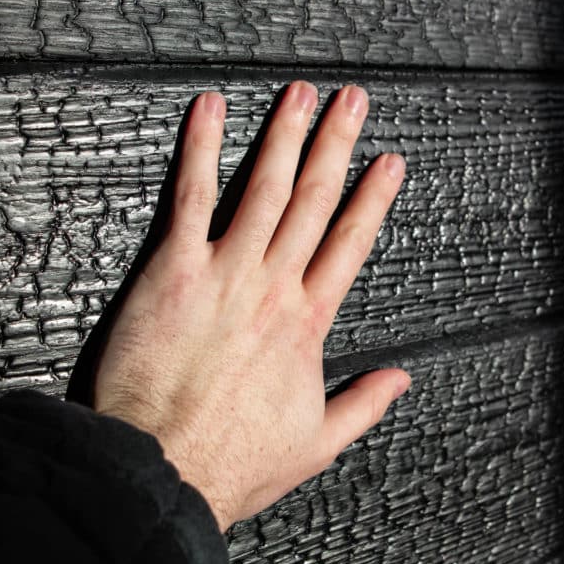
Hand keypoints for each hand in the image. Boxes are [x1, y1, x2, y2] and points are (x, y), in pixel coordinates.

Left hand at [89, 82, 410, 533]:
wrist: (163, 469)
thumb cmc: (231, 461)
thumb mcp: (317, 443)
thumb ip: (364, 405)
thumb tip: (400, 380)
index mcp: (307, 324)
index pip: (350, 244)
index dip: (372, 199)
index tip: (388, 163)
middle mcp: (274, 287)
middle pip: (313, 201)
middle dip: (335, 145)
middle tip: (352, 101)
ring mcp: (226, 272)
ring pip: (264, 188)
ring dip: (284, 136)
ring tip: (300, 94)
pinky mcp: (176, 270)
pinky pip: (191, 197)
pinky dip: (200, 150)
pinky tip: (209, 111)